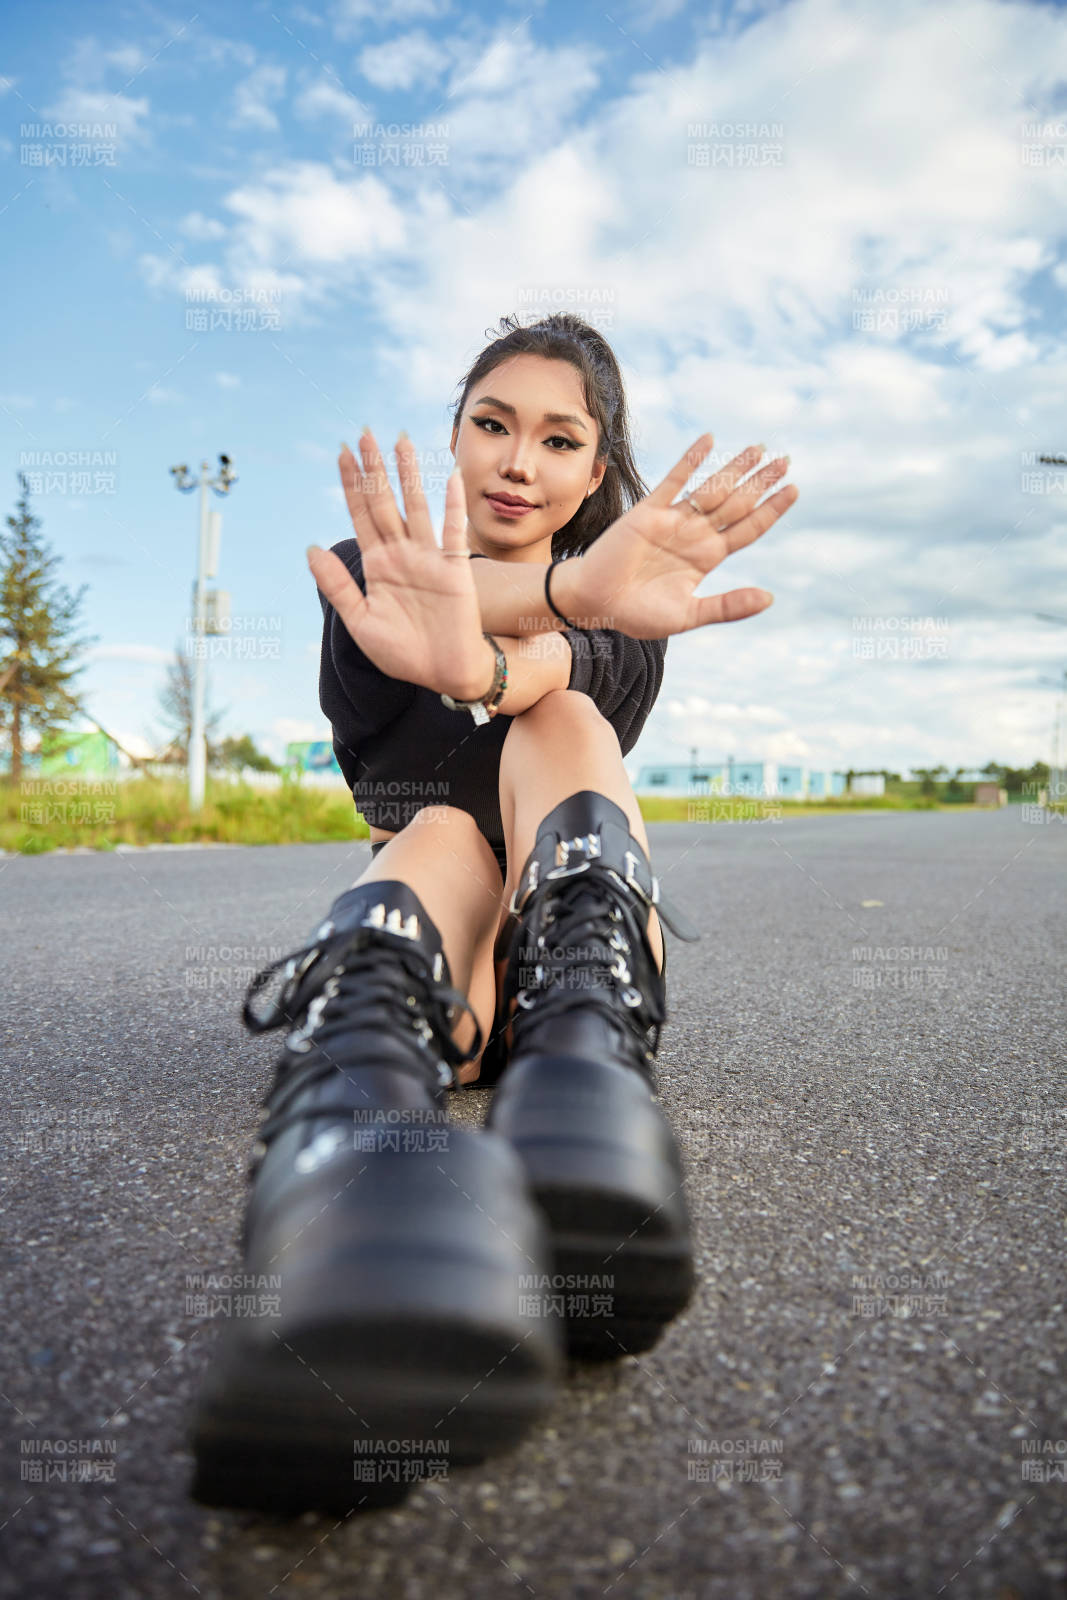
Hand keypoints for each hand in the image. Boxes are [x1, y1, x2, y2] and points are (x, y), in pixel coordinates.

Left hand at [307, 429, 496, 702]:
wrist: (442, 673)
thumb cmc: (402, 653)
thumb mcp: (359, 621)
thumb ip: (336, 585)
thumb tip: (310, 548)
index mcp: (377, 566)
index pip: (360, 516)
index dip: (351, 485)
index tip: (342, 454)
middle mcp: (401, 554)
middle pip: (384, 502)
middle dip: (374, 469)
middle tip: (364, 433)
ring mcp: (428, 558)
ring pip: (415, 506)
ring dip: (408, 475)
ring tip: (399, 441)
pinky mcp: (454, 569)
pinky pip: (453, 531)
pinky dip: (452, 504)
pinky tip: (450, 477)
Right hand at [553, 437, 797, 637]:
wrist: (595, 603)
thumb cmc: (638, 614)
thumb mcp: (689, 615)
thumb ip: (728, 606)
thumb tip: (770, 597)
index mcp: (707, 557)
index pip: (748, 528)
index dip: (771, 509)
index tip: (794, 489)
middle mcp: (694, 534)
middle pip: (737, 503)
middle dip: (761, 482)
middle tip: (785, 460)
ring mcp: (673, 520)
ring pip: (712, 488)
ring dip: (735, 468)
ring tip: (759, 449)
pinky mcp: (648, 511)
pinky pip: (674, 480)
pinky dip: (691, 460)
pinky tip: (710, 441)